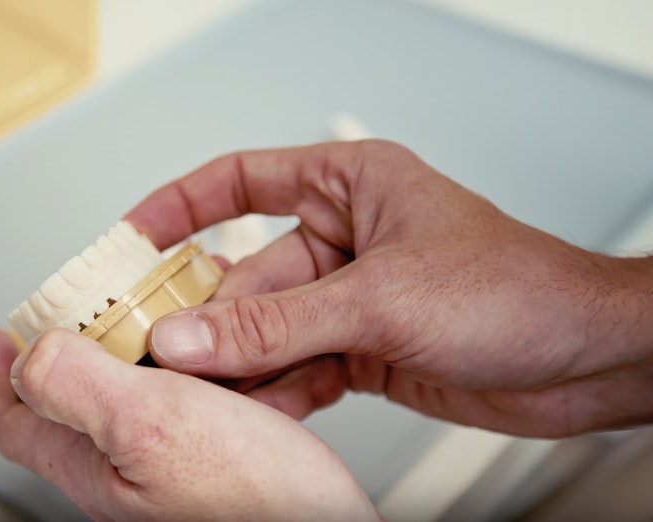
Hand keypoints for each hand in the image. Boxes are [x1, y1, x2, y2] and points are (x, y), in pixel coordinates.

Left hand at [0, 328, 379, 520]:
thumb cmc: (258, 508)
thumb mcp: (151, 427)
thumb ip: (80, 387)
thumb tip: (29, 355)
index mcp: (97, 466)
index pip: (17, 422)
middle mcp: (129, 471)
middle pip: (68, 406)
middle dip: (61, 353)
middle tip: (65, 314)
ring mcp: (173, 466)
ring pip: (127, 399)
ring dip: (125, 350)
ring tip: (138, 316)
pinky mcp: (218, 458)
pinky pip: (183, 402)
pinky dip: (184, 365)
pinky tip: (209, 350)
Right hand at [126, 140, 652, 437]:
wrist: (587, 361)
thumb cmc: (518, 291)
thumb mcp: (380, 299)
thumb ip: (275, 323)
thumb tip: (191, 334)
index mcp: (349, 187)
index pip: (242, 180)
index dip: (180, 206)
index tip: (132, 238)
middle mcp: (345, 240)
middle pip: (246, 274)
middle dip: (207, 317)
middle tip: (159, 351)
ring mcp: (351, 299)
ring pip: (267, 330)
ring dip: (238, 363)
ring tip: (200, 391)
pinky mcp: (362, 348)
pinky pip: (297, 368)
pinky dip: (277, 392)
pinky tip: (258, 411)